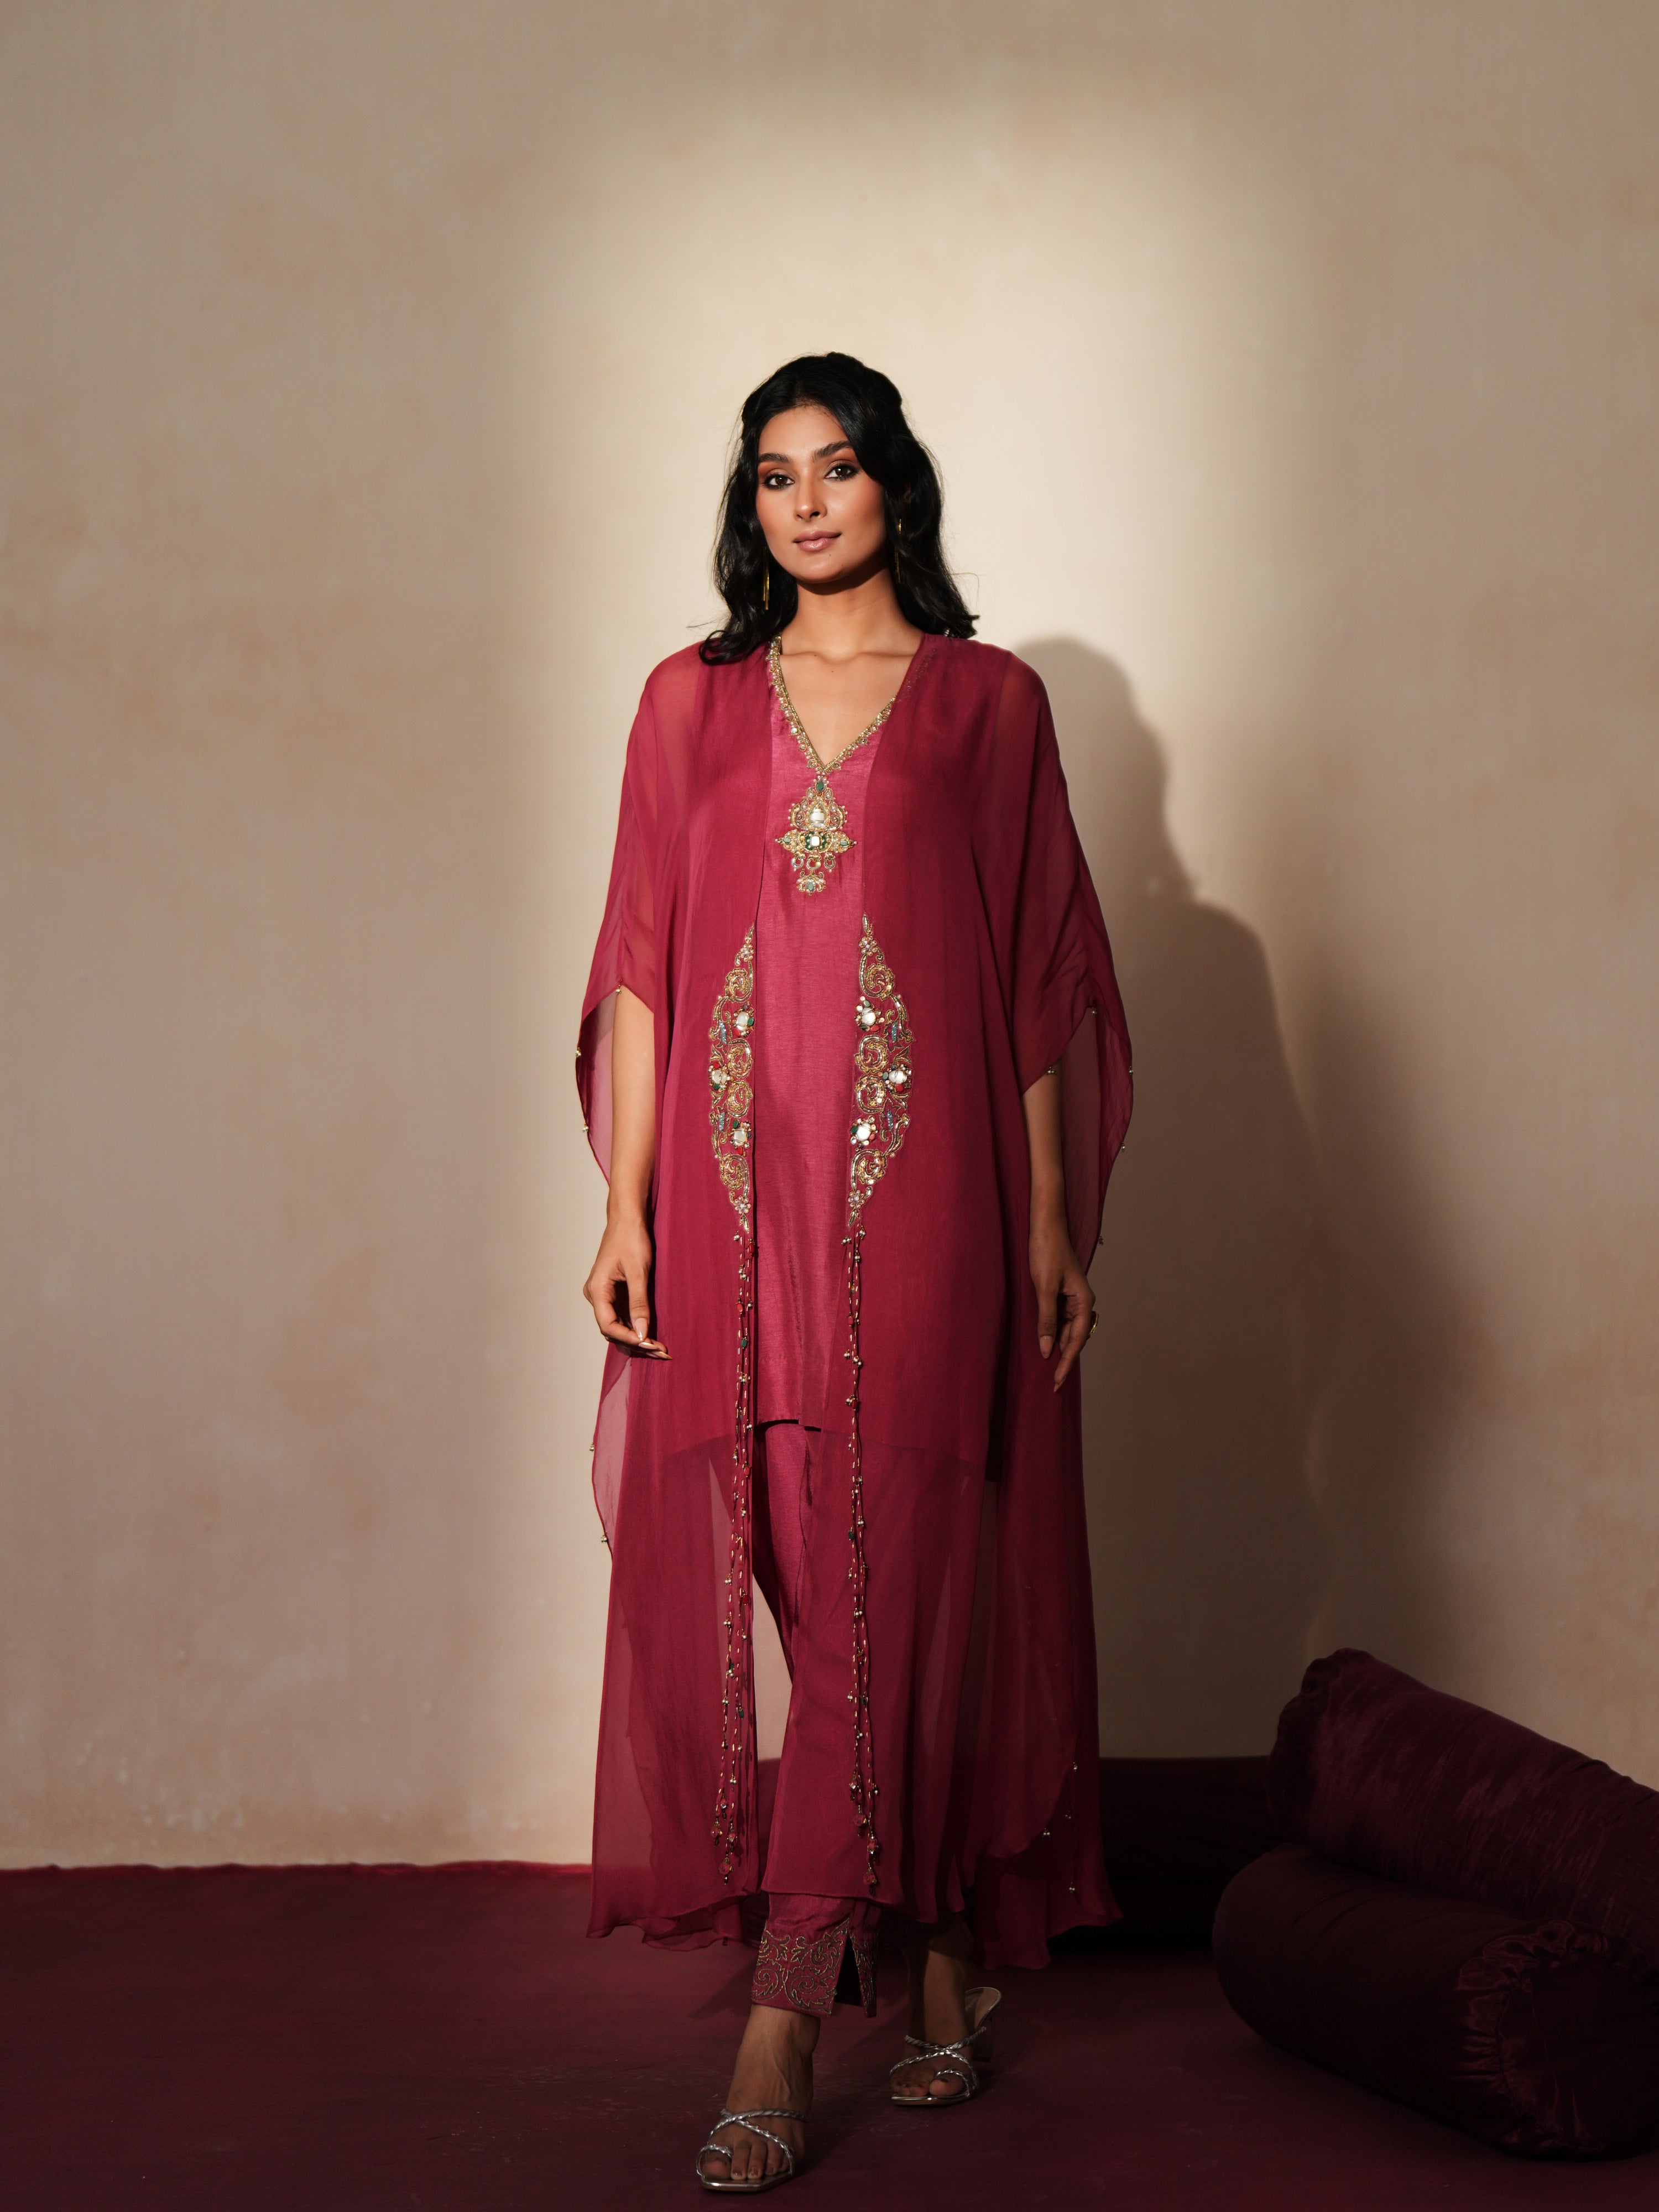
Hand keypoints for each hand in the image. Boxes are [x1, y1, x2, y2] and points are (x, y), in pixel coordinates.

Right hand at [583, 1213, 667, 1355]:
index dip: (629, 1338)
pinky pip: (622, 1315)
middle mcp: (596, 1295)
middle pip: (612, 1330)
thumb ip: (639, 1303)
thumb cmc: (631, 1238)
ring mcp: (604, 1295)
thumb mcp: (638, 1271)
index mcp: (597, 1290)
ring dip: (637, 1336)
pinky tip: (653, 1332)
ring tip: (660, 1346)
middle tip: (662, 1351)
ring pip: (617, 1325)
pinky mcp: (613, 1292)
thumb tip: (641, 1332)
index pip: (609, 1326)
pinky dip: (636, 1325)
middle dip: (636, 1342)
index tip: (651, 1344)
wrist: (627, 1218)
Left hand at [1029, 1213, 1093, 1390]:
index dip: (1067, 1362)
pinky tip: (1045, 1345)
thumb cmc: (1047, 1252)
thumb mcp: (1043, 1287)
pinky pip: (1059, 1321)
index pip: (1077, 1340)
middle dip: (1064, 1360)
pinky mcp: (1061, 1295)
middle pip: (1074, 1339)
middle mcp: (1082, 1303)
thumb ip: (1046, 1319)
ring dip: (1058, 1349)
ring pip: (1067, 1332)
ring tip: (1049, 1370)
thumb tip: (1046, 1349)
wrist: (1045, 1226)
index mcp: (1084, 1302)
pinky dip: (1053, 1334)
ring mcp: (1072, 1299)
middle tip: (1052, 1384)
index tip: (1057, 1381)